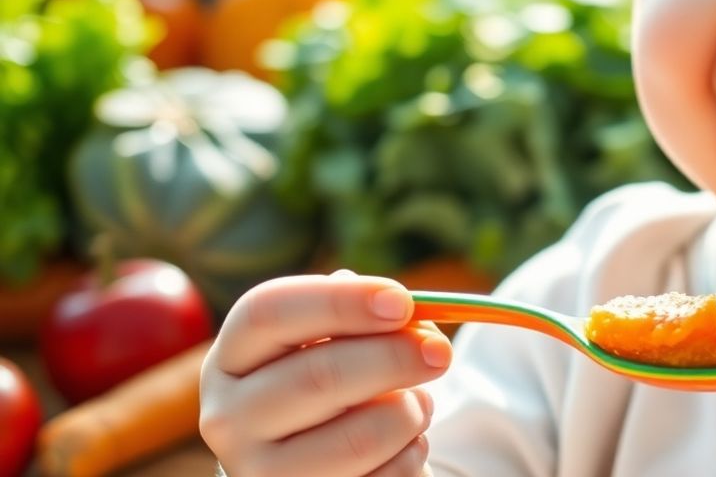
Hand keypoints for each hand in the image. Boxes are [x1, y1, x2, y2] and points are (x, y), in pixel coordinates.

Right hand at [200, 271, 452, 476]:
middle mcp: (229, 417)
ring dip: (410, 413)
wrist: (326, 463)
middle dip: (395, 358)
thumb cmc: (336, 383)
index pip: (268, 312)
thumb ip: (367, 319)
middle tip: (440, 352)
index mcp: (233, 358)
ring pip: (360, 437)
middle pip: (318, 375)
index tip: (401, 301)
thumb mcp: (339, 342)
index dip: (340, 301)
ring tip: (419, 405)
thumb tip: (407, 317)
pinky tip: (405, 444)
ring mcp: (260, 472)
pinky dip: (410, 455)